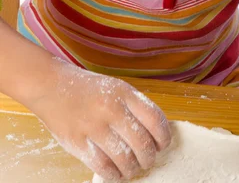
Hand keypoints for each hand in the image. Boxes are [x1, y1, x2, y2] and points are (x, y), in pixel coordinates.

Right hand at [29, 58, 170, 180]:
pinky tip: (116, 173)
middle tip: (147, 160)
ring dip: (132, 169)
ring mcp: (93, 126)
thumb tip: (155, 134)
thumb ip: (134, 107)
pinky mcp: (77, 143)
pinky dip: (114, 175)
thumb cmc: (88, 89)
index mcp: (124, 92)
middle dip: (149, 158)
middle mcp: (111, 108)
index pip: (155, 119)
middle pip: (142, 143)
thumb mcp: (116, 88)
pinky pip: (103, 167)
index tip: (162, 145)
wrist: (52, 86)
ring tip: (131, 168)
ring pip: (125, 159)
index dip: (164, 137)